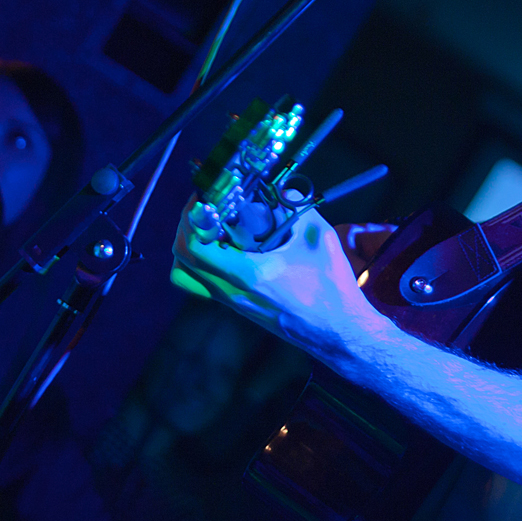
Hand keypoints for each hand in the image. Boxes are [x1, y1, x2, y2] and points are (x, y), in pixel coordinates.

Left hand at [172, 197, 376, 358]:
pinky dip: (206, 261)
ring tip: (214, 226)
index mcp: (247, 275)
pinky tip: (231, 245)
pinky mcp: (239, 306)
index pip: (195, 248)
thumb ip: (296, 207)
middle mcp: (233, 292)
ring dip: (191, 247)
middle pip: (182, 261)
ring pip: (189, 276)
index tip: (205, 199)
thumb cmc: (331, 289)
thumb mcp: (318, 238)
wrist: (339, 332)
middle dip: (187, 228)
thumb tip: (281, 188)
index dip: (192, 219)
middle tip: (207, 207)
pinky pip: (206, 284)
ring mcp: (233, 302)